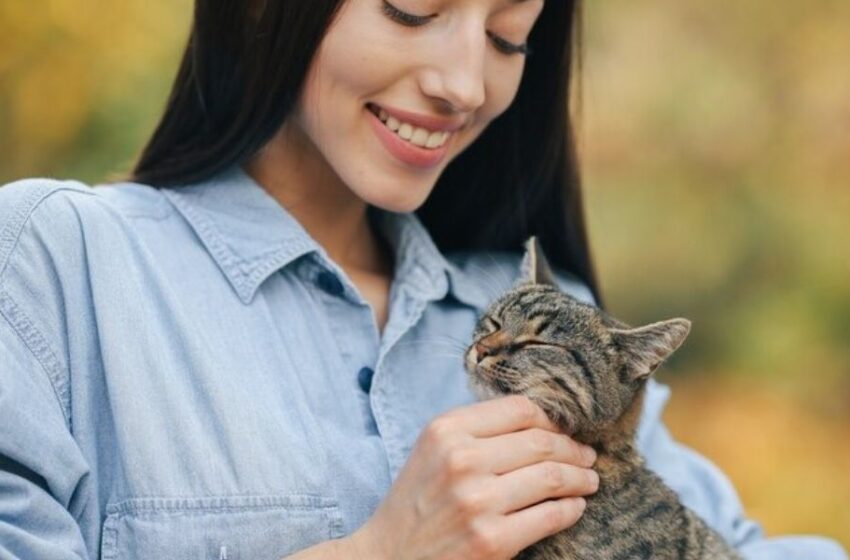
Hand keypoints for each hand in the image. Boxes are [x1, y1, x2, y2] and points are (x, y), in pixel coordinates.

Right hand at [347, 395, 598, 559]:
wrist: (389, 556)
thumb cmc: (417, 500)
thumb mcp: (434, 449)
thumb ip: (477, 429)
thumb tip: (543, 421)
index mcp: (447, 430)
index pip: (520, 409)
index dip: (553, 418)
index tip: (566, 429)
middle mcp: (462, 459)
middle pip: (541, 442)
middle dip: (574, 449)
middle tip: (587, 456)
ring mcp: (478, 501)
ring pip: (552, 477)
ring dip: (581, 478)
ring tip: (588, 480)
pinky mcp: (492, 540)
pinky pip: (551, 515)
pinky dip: (572, 508)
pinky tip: (575, 506)